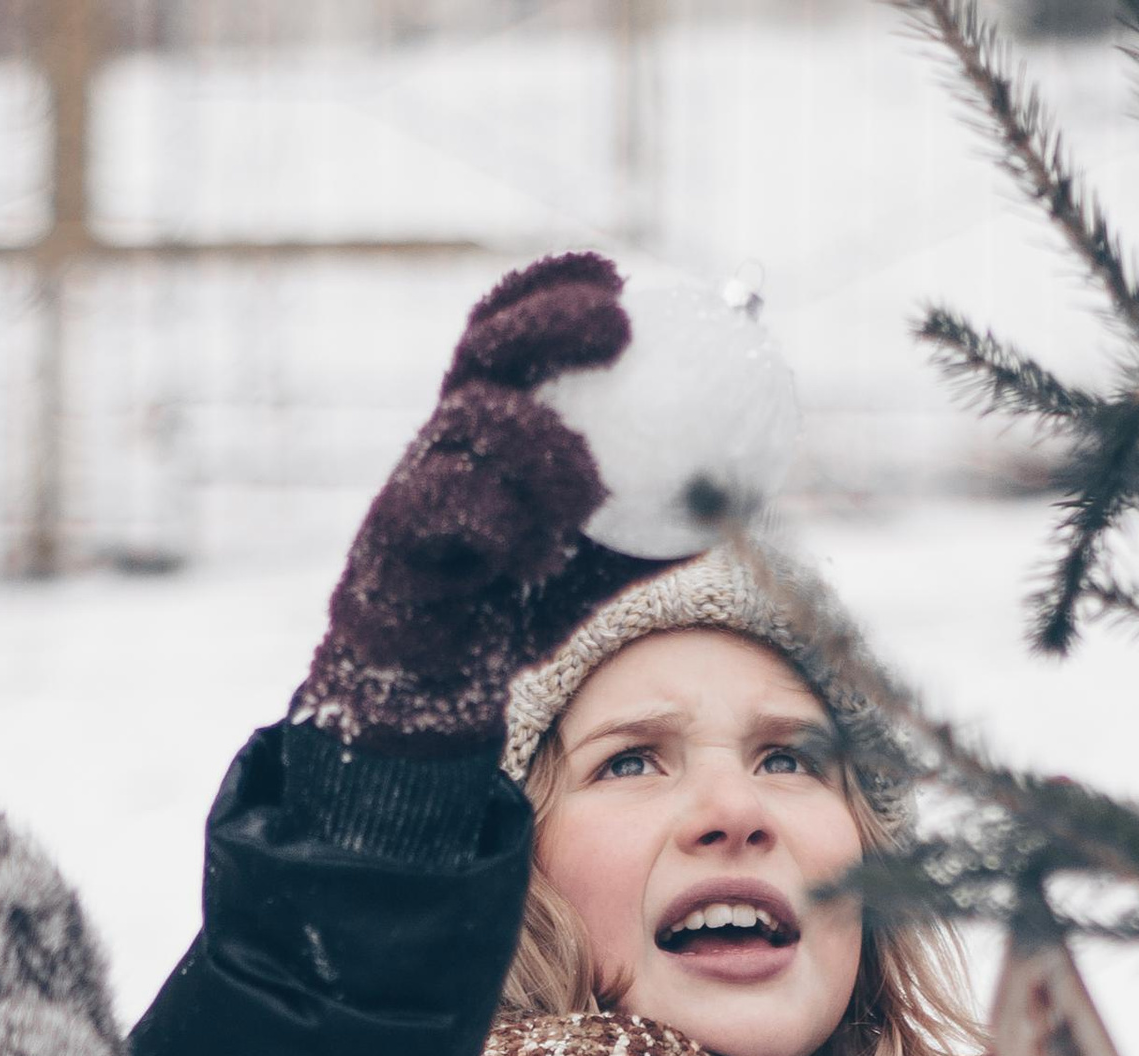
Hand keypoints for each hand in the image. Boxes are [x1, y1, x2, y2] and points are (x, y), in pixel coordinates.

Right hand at [298, 253, 634, 753]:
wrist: (441, 694)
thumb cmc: (527, 618)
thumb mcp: (609, 556)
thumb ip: (658, 515)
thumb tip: (745, 478)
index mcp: (493, 420)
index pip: (516, 328)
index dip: (558, 287)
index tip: (620, 278)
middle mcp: (449, 436)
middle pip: (490, 347)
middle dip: (550, 323)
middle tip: (618, 329)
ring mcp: (416, 480)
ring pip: (473, 422)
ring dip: (540, 443)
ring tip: (585, 489)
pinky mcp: (393, 538)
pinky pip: (449, 503)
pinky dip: (498, 521)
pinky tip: (532, 555)